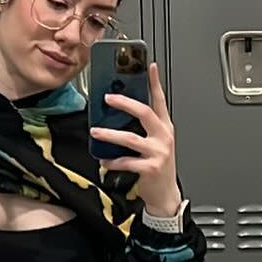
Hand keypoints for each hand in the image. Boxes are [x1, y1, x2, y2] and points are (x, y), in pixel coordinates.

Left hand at [91, 63, 180, 217]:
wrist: (165, 195)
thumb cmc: (158, 167)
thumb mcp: (156, 143)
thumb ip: (144, 127)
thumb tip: (120, 111)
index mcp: (165, 128)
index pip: (160, 101)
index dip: (155, 83)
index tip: (149, 67)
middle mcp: (163, 137)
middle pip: (145, 113)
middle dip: (125, 104)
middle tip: (108, 98)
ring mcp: (158, 153)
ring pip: (130, 139)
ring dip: (110, 135)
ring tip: (96, 132)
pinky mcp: (150, 168)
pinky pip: (126, 162)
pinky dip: (112, 161)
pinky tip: (104, 160)